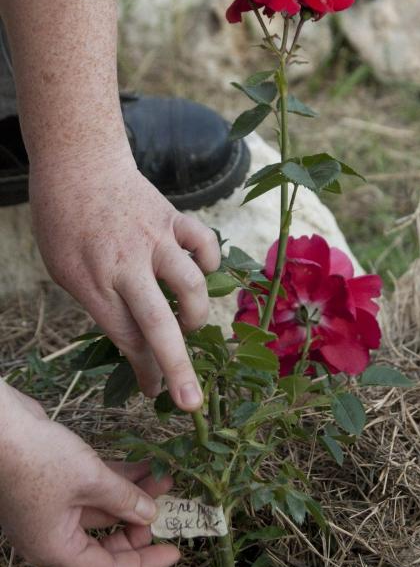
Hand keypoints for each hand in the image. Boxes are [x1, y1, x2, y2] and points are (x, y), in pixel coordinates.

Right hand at [0, 383, 179, 566]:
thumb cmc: (36, 459)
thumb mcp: (90, 480)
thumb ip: (123, 500)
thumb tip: (150, 515)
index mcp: (54, 549)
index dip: (144, 563)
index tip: (174, 551)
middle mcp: (52, 535)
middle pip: (105, 543)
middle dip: (140, 525)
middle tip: (169, 508)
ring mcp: (52, 509)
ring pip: (102, 511)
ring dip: (133, 496)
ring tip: (166, 478)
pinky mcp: (55, 484)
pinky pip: (93, 490)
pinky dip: (117, 481)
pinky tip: (144, 466)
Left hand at [29, 148, 220, 410]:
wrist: (79, 163)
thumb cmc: (63, 221)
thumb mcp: (64, 270)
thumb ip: (98, 302)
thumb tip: (133, 336)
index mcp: (95, 283)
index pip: (127, 339)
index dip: (145, 371)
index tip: (156, 393)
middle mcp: (127, 265)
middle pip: (160, 326)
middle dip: (177, 370)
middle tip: (192, 403)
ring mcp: (155, 240)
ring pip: (192, 285)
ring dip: (196, 314)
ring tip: (189, 322)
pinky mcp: (173, 219)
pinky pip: (204, 245)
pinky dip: (209, 262)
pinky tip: (200, 271)